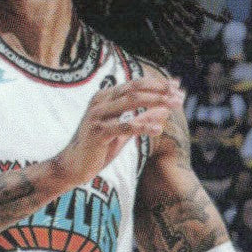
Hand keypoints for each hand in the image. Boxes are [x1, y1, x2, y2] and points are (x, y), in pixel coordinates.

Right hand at [49, 74, 183, 193]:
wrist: (72, 167)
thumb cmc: (97, 149)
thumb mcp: (124, 133)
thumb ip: (142, 119)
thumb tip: (165, 109)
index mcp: (105, 97)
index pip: (135, 84)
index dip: (158, 84)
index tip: (177, 86)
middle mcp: (100, 101)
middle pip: (135, 88)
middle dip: (160, 90)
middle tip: (180, 95)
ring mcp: (97, 115)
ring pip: (131, 101)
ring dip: (156, 101)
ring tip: (174, 105)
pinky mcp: (98, 132)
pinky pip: (124, 126)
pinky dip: (143, 126)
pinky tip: (158, 130)